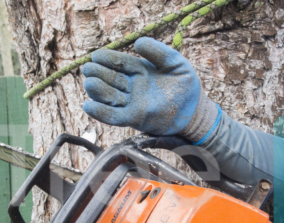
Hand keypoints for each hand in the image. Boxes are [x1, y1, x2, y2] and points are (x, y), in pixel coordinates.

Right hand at [82, 37, 200, 135]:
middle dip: (98, 74)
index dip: (107, 59)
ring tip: (90, 84)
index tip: (96, 56)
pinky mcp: (135, 119)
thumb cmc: (185, 84)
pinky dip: (101, 112)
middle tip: (88, 69)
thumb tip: (137, 43)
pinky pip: (114, 116)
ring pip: (109, 97)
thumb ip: (157, 51)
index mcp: (139, 71)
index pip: (119, 63)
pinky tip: (89, 106)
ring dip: (97, 91)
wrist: (195, 109)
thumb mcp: (174, 62)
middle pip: (110, 79)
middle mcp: (132, 86)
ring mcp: (132, 103)